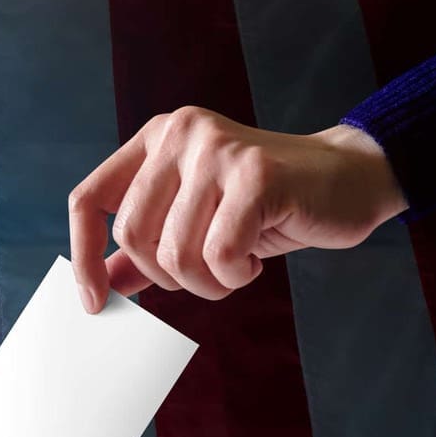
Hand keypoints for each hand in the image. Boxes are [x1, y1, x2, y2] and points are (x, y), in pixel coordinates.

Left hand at [68, 106, 407, 311]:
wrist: (351, 177)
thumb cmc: (268, 205)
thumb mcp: (195, 220)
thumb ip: (145, 247)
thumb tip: (101, 287)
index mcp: (154, 140)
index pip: (88, 199)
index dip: (83, 256)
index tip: (94, 303)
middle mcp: (179, 134)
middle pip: (132, 235)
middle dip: (167, 276)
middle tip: (207, 272)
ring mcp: (217, 149)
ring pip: (175, 253)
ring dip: (207, 282)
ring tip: (236, 265)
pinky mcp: (255, 175)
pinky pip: (219, 255)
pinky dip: (235, 276)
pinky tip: (255, 259)